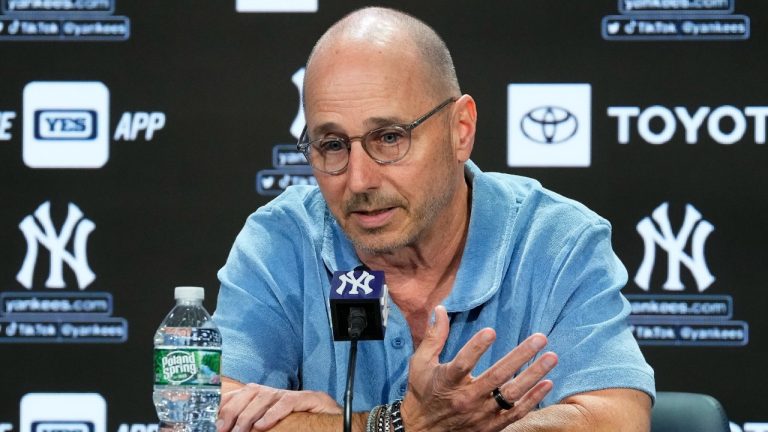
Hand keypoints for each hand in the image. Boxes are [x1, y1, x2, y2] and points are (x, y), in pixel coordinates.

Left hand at [217, 380, 341, 430]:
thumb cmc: (306, 428)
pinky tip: (262, 426)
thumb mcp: (276, 428)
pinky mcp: (310, 398)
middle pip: (252, 391)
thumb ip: (257, 427)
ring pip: (267, 395)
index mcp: (270, 400)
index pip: (243, 393)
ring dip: (249, 415)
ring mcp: (295, 395)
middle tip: (223, 428)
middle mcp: (280, 394)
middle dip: (234, 409)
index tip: (213, 420)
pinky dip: (273, 414)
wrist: (338, 426)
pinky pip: (288, 402)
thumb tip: (235, 430)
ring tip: (239, 431)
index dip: (227, 403)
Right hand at [401, 305, 557, 431]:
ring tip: (551, 357)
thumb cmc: (422, 392)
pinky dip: (533, 399)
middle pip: (497, 376)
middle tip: (540, 338)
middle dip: (521, 356)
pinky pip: (516, 413)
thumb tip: (440, 308)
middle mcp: (465, 398)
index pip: (463, 363)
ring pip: (511, 394)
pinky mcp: (490, 426)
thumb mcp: (421, 362)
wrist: (421, 430)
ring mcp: (480, 414)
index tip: (491, 330)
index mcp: (447, 381)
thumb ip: (434, 336)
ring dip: (533, 375)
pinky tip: (547, 383)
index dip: (476, 347)